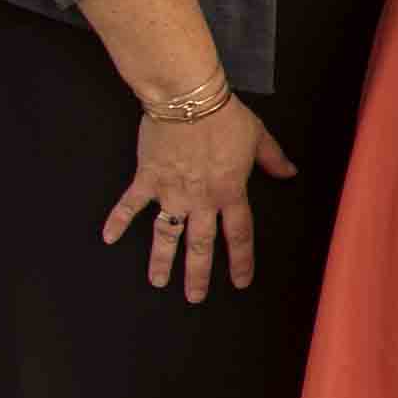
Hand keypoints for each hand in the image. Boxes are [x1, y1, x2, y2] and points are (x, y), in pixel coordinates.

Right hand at [103, 97, 293, 300]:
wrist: (189, 100)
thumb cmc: (225, 116)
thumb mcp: (258, 136)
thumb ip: (273, 159)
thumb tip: (289, 172)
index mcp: (230, 192)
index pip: (239, 235)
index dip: (241, 261)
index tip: (240, 282)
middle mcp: (201, 200)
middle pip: (200, 245)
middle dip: (198, 274)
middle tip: (194, 297)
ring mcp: (172, 193)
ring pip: (167, 235)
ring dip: (162, 260)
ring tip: (158, 282)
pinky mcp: (148, 179)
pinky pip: (131, 205)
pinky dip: (118, 221)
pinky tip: (108, 238)